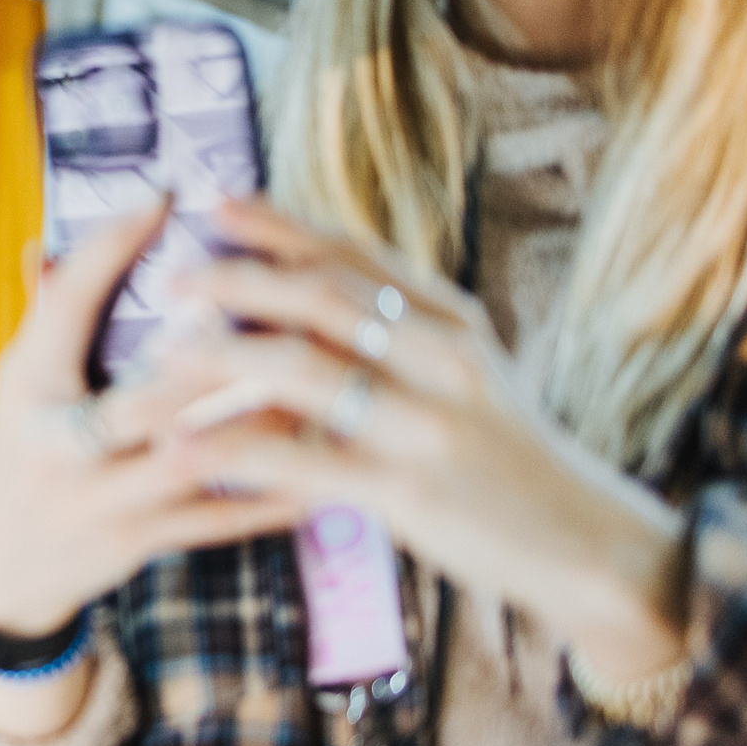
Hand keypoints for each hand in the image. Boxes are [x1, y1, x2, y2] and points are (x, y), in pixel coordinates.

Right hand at [0, 206, 301, 641]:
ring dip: (260, 420)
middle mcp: (61, 444)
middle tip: (284, 303)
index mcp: (29, 387)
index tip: (166, 194)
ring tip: (320, 382)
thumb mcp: (18, 381)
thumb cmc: (21, 453)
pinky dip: (269, 497)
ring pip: (193, 456)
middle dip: (217, 351)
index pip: (68, 305)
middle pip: (146, 392)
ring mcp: (100, 500)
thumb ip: (47, 315)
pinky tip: (323, 472)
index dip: (114, 247)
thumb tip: (51, 238)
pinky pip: (214, 519)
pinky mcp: (135, 544)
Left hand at [155, 199, 686, 679]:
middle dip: (237, 279)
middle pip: (322, 296)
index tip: (212, 201)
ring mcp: (426, 422)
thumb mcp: (471, 376)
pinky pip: (301, 460)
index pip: (354, 255)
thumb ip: (406, 334)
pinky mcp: (407, 489)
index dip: (278, 224)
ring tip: (161, 350)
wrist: (585, 544)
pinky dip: (233, 450)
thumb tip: (318, 291)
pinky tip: (181, 449)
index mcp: (455, 320)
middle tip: (170, 278)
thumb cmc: (507, 461)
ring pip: (304, 368)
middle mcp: (444, 357)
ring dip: (221, 355)